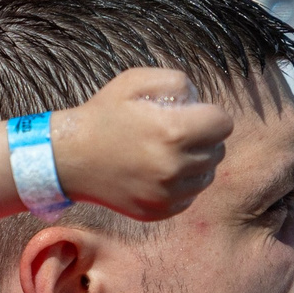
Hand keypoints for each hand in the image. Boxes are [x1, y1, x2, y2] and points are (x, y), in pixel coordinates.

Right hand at [51, 69, 231, 221]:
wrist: (69, 158)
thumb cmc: (104, 114)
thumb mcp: (136, 81)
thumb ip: (177, 82)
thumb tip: (200, 101)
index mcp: (174, 131)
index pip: (223, 123)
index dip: (210, 114)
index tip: (193, 114)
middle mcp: (175, 166)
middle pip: (218, 150)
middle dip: (204, 137)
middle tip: (177, 132)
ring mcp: (168, 194)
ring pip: (207, 174)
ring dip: (196, 162)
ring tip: (168, 151)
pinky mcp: (160, 211)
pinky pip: (190, 196)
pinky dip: (181, 183)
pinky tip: (159, 171)